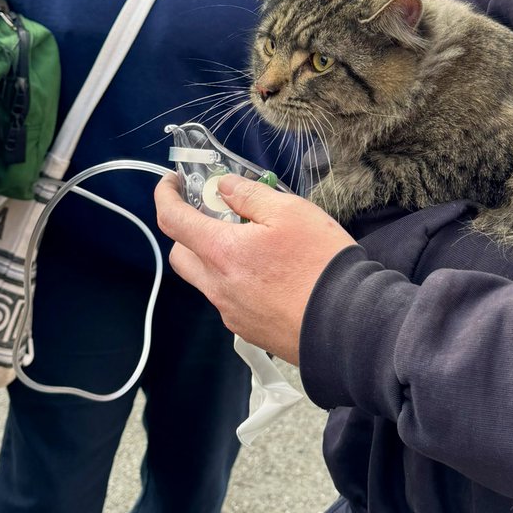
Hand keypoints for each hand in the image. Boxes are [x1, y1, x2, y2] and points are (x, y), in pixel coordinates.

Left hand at [154, 173, 356, 363]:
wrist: (346, 322)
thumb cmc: (320, 264)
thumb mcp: (291, 211)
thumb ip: (251, 195)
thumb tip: (225, 186)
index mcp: (222, 251)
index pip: (173, 220)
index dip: (165, 196)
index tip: (172, 183)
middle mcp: (218, 285)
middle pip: (182, 255)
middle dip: (188, 231)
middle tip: (215, 215)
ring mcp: (232, 312)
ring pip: (206, 279)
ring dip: (215, 257)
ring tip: (252, 244)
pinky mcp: (249, 329)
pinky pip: (229, 299)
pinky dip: (236, 280)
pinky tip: (269, 274)